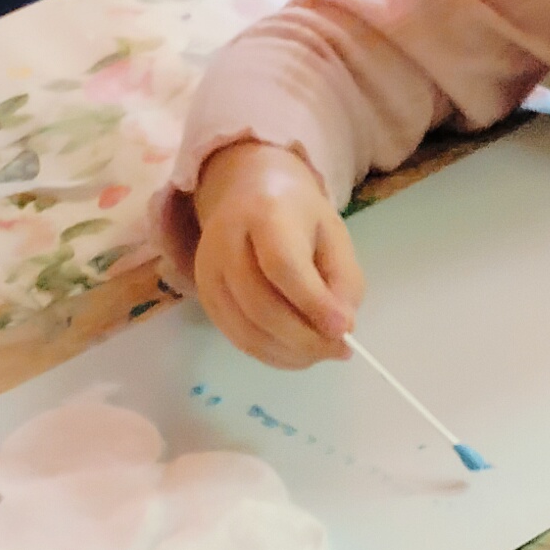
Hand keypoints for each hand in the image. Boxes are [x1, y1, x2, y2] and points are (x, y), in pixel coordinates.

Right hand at [189, 141, 361, 369]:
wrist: (249, 195)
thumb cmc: (301, 219)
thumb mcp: (335, 236)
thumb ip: (344, 281)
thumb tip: (341, 329)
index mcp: (265, 214)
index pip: (283, 265)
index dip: (314, 303)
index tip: (345, 330)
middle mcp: (226, 241)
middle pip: (261, 305)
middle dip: (306, 338)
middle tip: (340, 349)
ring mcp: (208, 271)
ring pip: (247, 331)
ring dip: (291, 353)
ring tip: (323, 351)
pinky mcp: (204, 296)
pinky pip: (239, 339)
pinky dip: (273, 355)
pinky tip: (299, 353)